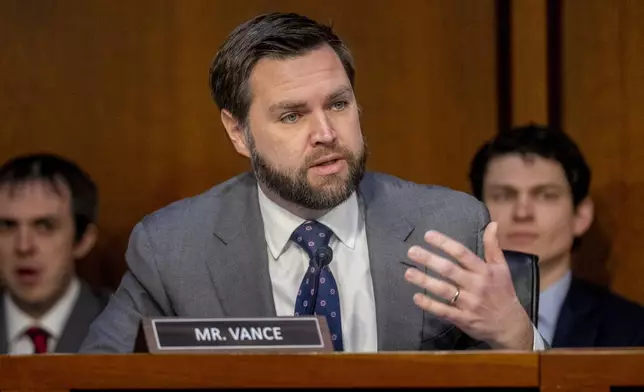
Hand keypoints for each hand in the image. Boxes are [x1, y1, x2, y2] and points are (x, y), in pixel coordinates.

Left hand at [403, 222, 532, 348]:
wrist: (510, 325)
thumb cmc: (503, 292)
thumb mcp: (502, 268)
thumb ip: (493, 246)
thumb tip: (492, 223)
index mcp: (484, 271)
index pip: (462, 253)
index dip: (444, 243)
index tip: (428, 235)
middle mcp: (476, 285)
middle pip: (449, 270)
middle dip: (429, 259)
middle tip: (412, 251)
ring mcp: (469, 303)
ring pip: (444, 290)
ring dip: (425, 281)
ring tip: (408, 272)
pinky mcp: (463, 319)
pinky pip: (444, 311)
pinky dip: (429, 304)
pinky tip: (416, 297)